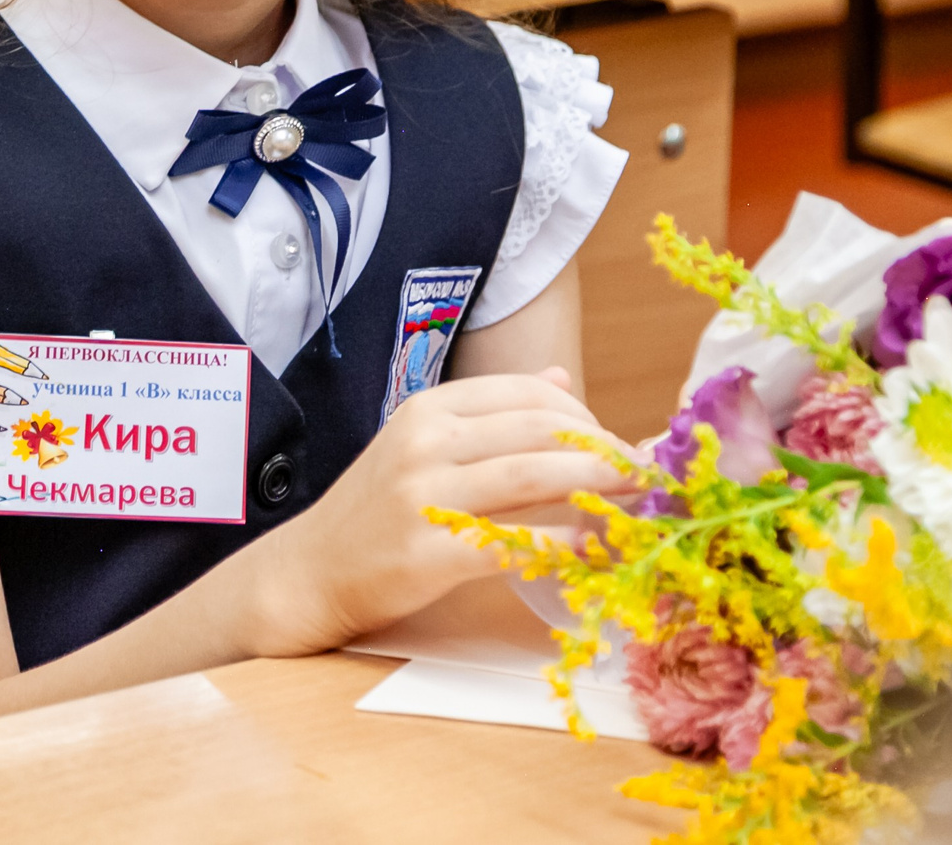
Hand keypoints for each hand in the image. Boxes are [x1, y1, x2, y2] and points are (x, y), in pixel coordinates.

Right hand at [241, 369, 632, 656]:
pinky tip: (589, 546)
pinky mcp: (427, 553)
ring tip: (635, 498)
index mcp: (429, 409)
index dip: (583, 415)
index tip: (617, 440)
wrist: (309, 572)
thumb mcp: (423, 444)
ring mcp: (423, 496)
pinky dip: (560, 541)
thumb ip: (491, 414)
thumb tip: (560, 378)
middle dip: (602, 447)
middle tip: (642, 469)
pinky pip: (512, 539)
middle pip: (537, 429)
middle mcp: (426, 442)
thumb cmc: (376, 510)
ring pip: (533, 476)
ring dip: (596, 484)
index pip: (525, 395)